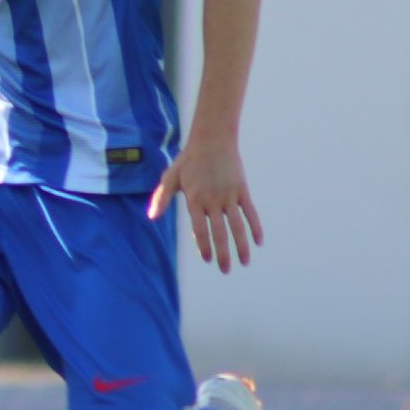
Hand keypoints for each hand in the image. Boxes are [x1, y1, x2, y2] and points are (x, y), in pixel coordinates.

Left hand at [148, 138, 263, 272]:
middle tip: (225, 270)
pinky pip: (250, 213)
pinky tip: (259, 242)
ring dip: (242, 246)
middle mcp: (213, 200)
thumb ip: (161, 198)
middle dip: (223, 253)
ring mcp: (229, 196)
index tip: (208, 259)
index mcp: (194, 200)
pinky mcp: (242, 191)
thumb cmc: (188, 160)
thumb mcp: (170, 177)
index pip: (200, 229)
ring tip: (244, 262)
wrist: (212, 140)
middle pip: (219, 233)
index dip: (204, 246)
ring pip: (237, 226)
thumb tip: (151, 217)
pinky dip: (255, 227)